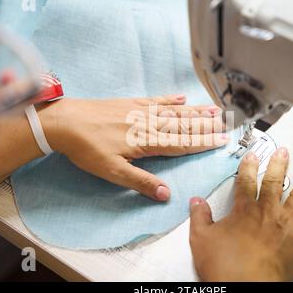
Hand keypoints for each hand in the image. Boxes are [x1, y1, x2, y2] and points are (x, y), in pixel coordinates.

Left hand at [39, 94, 228, 200]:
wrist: (65, 122)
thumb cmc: (86, 149)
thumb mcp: (111, 172)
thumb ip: (140, 182)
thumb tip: (165, 194)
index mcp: (146, 142)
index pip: (181, 143)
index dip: (203, 142)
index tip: (222, 140)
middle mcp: (148, 124)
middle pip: (183, 125)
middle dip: (206, 124)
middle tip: (227, 122)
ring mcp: (140, 111)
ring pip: (174, 111)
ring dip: (195, 111)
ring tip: (214, 109)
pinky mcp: (130, 103)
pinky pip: (156, 100)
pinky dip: (170, 99)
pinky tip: (182, 97)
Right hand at [189, 148, 292, 280]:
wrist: (244, 285)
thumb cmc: (224, 265)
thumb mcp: (201, 239)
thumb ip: (199, 217)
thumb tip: (196, 202)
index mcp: (245, 210)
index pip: (246, 181)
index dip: (249, 166)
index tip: (252, 156)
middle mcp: (268, 212)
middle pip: (275, 182)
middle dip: (279, 164)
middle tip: (284, 152)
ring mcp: (287, 224)